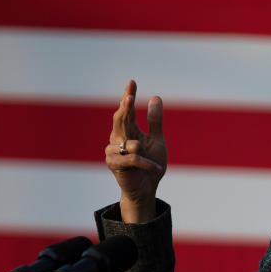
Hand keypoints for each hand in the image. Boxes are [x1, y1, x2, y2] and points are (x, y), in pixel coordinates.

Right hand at [105, 80, 166, 222]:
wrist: (147, 189)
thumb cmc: (151, 165)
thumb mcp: (157, 140)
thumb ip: (155, 121)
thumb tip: (155, 97)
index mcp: (128, 130)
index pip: (126, 110)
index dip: (128, 96)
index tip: (132, 82)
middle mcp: (118, 138)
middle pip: (119, 119)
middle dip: (124, 108)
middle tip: (130, 97)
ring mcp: (113, 151)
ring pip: (126, 141)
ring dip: (139, 147)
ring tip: (149, 154)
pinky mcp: (114, 165)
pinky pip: (132, 158)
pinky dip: (146, 162)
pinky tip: (156, 167)